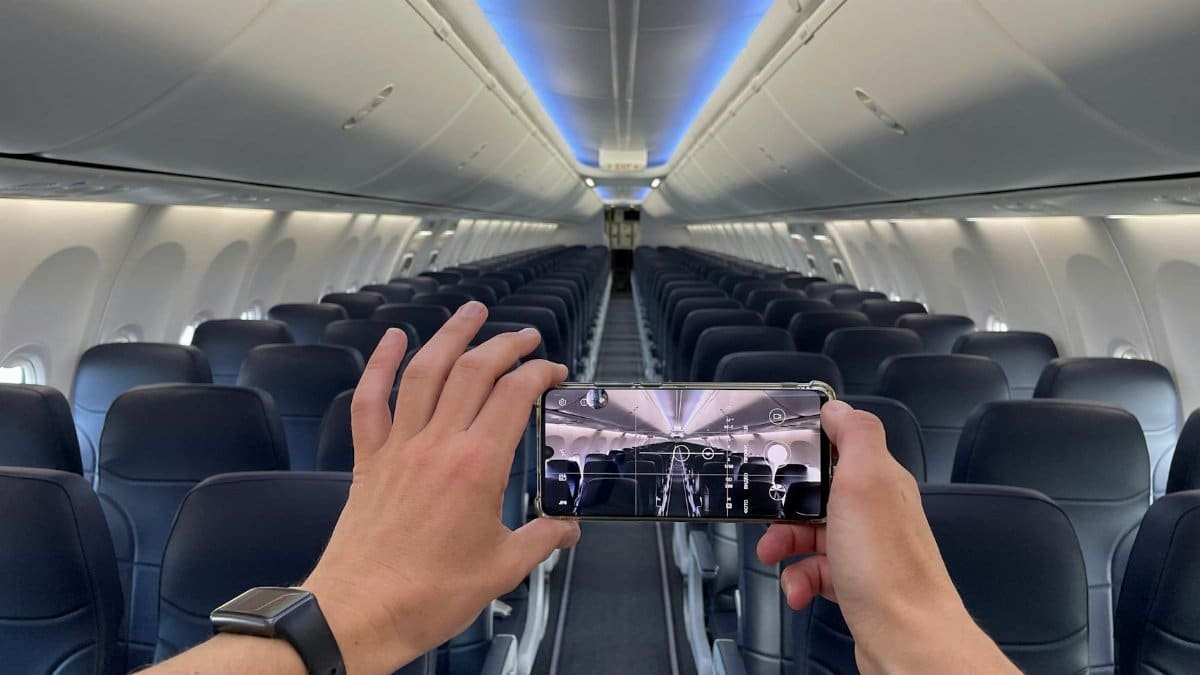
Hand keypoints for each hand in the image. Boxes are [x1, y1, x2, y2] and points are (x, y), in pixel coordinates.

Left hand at [302, 301, 580, 674]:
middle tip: (525, 336)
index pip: (514, 396)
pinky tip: (392, 341)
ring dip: (450, 336)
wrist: (361, 612)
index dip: (538, 373)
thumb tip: (567, 529)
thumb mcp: (501, 569)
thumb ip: (541, 541)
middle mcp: (438, 445)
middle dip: (505, 344)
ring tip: (471, 312)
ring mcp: (399, 447)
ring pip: (425, 372)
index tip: (553, 372)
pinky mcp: (369, 459)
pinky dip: (379, 365)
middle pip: (474, 371)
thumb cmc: (427, 595)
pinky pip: (371, 401)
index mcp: (477, 467)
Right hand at [757, 401, 1015, 673]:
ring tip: (775, 558)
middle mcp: (877, 513)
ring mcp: (867, 550)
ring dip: (785, 545)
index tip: (776, 454)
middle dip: (784, 506)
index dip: (806, 448)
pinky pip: (815, 573)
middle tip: (767, 518)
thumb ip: (855, 435)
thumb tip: (839, 407)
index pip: (841, 445)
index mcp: (881, 480)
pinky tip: (798, 590)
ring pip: (811, 535)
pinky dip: (799, 580)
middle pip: (817, 493)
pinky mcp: (857, 585)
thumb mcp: (867, 480)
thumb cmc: (888, 565)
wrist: (907, 638)